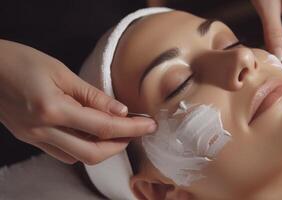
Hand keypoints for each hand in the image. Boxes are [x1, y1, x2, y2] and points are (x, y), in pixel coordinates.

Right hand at [0, 40, 155, 164]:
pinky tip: (93, 134)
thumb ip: (92, 95)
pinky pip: (63, 153)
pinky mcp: (30, 139)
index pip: (103, 126)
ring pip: (79, 157)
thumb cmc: (20, 61)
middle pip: (93, 152)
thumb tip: (120, 111)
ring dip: (104, 148)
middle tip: (138, 130)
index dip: (132, 128)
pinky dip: (84, 147)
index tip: (149, 125)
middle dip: (122, 145)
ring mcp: (34, 138)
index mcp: (53, 109)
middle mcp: (43, 130)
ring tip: (120, 132)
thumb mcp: (61, 71)